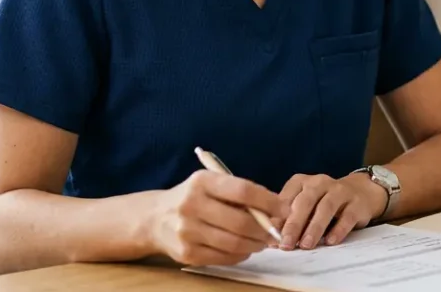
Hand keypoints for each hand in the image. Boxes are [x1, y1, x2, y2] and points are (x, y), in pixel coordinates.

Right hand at [146, 169, 282, 266]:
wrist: (155, 219)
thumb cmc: (194, 198)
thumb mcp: (210, 184)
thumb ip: (239, 193)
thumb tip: (275, 209)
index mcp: (202, 182)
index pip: (243, 191)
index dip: (268, 201)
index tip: (285, 208)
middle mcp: (192, 205)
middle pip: (240, 222)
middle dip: (265, 229)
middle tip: (276, 232)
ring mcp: (187, 231)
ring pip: (234, 243)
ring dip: (255, 244)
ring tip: (262, 241)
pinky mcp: (186, 253)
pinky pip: (223, 257)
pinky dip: (240, 255)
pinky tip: (244, 249)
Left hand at [277, 173, 386, 249]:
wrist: (361, 192)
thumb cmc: (324, 202)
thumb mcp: (304, 206)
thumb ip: (288, 218)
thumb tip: (271, 235)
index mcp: (302, 182)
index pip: (287, 198)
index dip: (278, 218)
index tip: (271, 236)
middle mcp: (320, 183)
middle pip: (305, 201)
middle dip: (294, 224)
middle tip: (286, 244)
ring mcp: (340, 191)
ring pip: (326, 207)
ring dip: (314, 227)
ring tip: (306, 245)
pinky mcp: (357, 203)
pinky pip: (347, 216)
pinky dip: (338, 229)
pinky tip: (330, 241)